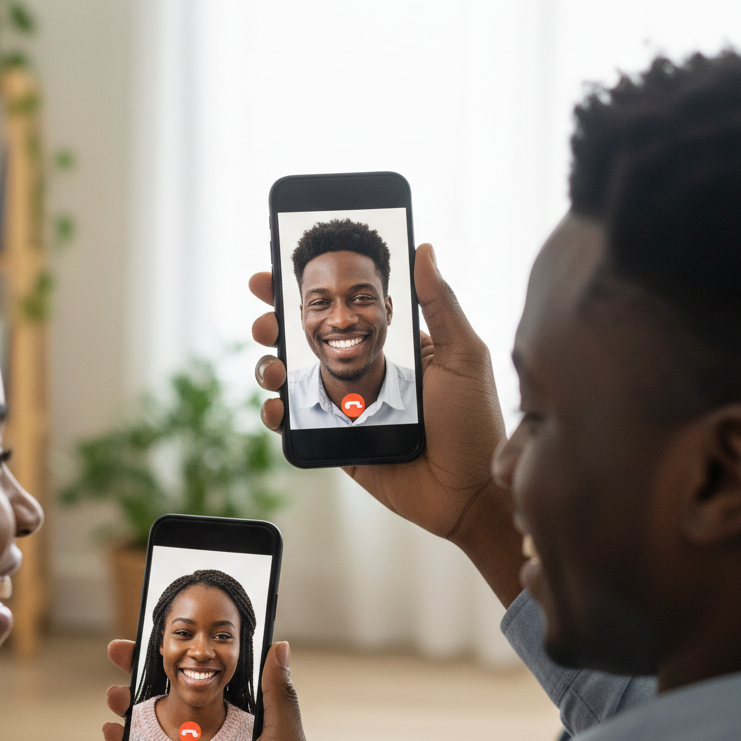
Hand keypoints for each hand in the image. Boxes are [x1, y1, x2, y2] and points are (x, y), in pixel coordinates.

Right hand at [104, 640, 310, 740]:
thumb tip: (280, 646)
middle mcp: (226, 735)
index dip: (195, 652)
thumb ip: (279, 697)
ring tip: (113, 690)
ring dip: (135, 704)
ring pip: (161, 721)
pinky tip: (109, 730)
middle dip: (152, 670)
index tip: (171, 630)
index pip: (220, 674)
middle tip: (123, 650)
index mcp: (254, 721)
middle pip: (183, 691)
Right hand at [250, 243, 522, 606]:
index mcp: (392, 346)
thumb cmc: (475, 424)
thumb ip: (440, 303)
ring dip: (269, 367)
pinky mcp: (337, 443)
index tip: (275, 276)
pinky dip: (276, 414)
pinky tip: (277, 407)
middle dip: (274, 325)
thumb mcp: (464, 355)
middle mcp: (364, 372)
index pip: (341, 310)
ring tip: (271, 367)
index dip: (307, 292)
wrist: (467, 492)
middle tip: (265, 322)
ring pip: (293, 380)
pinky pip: (297, 425)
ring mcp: (347, 408)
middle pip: (305, 341)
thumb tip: (424, 249)